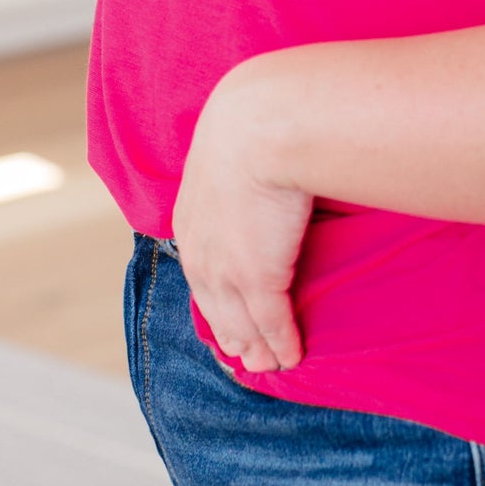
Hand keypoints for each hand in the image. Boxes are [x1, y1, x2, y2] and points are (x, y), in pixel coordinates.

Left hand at [171, 62, 312, 373]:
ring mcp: (228, 269)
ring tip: (271, 363)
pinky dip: (282, 342)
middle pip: (216, 307)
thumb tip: (255, 163)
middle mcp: (201, 252)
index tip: (225, 318)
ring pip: (241, 322)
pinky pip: (272, 323)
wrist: (259, 126)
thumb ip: (236, 167)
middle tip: (246, 356)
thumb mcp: (229, 148)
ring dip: (258, 347)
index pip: (200, 273)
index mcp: (191, 221)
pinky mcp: (259, 278)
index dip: (215, 300)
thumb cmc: (255, 122)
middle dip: (232, 334)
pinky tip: (293, 354)